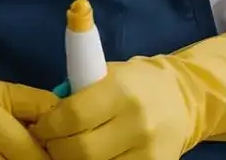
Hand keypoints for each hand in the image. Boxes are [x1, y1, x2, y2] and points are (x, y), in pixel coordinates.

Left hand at [31, 58, 195, 159]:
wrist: (184, 100)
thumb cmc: (137, 84)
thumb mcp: (110, 75)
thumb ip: (80, 91)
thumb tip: (44, 115)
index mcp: (122, 90)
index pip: (73, 116)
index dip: (49, 126)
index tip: (41, 128)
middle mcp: (137, 123)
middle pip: (80, 150)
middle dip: (56, 149)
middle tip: (50, 144)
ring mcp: (148, 151)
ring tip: (68, 152)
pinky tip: (90, 159)